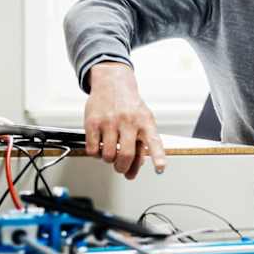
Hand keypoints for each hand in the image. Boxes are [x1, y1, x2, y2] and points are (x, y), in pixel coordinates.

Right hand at [84, 62, 165, 179]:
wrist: (113, 82)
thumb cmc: (130, 106)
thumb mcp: (143, 120)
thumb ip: (142, 145)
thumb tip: (133, 170)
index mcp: (145, 122)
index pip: (154, 142)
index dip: (158, 157)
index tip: (160, 169)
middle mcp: (129, 121)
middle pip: (126, 155)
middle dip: (122, 168)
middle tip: (121, 167)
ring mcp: (110, 121)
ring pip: (108, 156)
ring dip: (108, 160)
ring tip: (110, 152)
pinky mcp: (93, 122)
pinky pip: (92, 150)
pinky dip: (96, 154)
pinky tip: (99, 146)